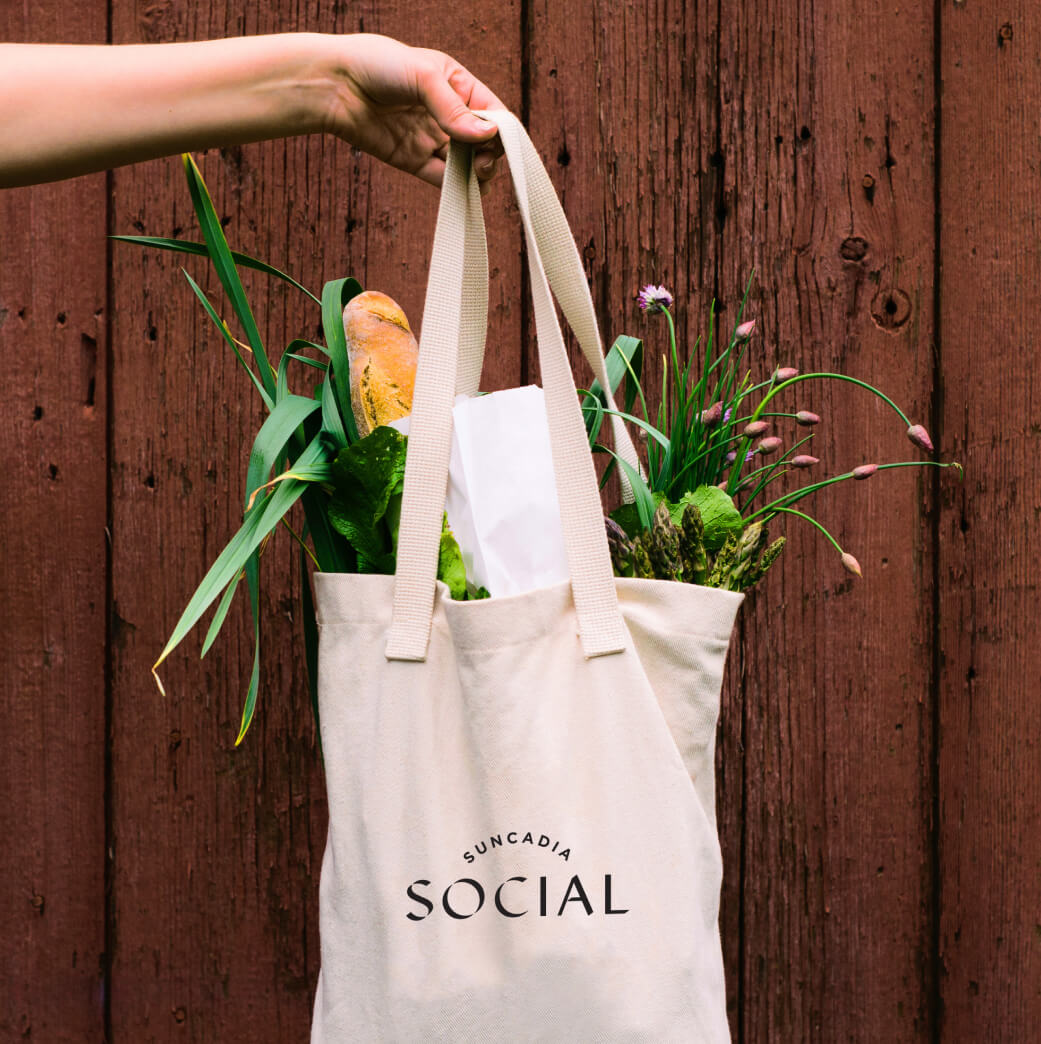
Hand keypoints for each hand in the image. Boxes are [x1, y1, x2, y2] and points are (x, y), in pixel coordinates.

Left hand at [323, 34, 504, 191]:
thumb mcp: (423, 76)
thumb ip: (454, 109)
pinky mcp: (413, 161)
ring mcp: (431, 139)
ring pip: (466, 164)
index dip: (502, 130)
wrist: (333, 84)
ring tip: (476, 177)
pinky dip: (456, 188)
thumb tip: (487, 137)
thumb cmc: (377, 64)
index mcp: (456, 85)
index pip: (493, 112)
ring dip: (476, 175)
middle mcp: (447, 114)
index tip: (499, 144)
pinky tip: (463, 191)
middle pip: (483, 143)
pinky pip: (442, 179)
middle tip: (483, 164)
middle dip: (490, 156)